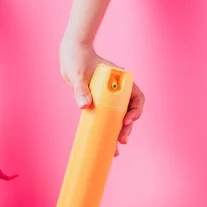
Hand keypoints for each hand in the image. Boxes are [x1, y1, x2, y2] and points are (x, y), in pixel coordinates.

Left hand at [60, 39, 144, 155]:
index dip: (135, 110)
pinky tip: (106, 147)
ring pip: (118, 119)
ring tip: (116, 150)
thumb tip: (84, 107)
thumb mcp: (79, 75)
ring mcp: (109, 98)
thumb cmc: (78, 60)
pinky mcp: (99, 104)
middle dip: (127, 128)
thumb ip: (81, 90)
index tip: (127, 120)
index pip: (136, 97)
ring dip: (118, 133)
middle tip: (122, 140)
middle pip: (128, 112)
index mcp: (121, 81)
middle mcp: (118, 91)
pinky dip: (106, 132)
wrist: (70, 56)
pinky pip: (105, 120)